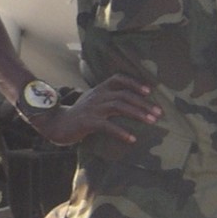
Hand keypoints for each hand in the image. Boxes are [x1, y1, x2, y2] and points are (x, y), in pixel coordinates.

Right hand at [29, 74, 161, 146]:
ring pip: (118, 106)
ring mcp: (92, 108)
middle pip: (124, 95)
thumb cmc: (79, 115)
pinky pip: (107, 126)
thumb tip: (132, 104)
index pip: (118, 79)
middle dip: (143, 103)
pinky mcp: (87, 122)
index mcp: (99, 90)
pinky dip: (121, 132)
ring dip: (138, 114)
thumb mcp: (93, 102)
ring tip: (152, 122)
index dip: (134, 83)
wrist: (57, 125)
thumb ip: (108, 99)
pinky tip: (132, 139)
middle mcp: (97, 96)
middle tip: (159, 113)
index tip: (149, 91)